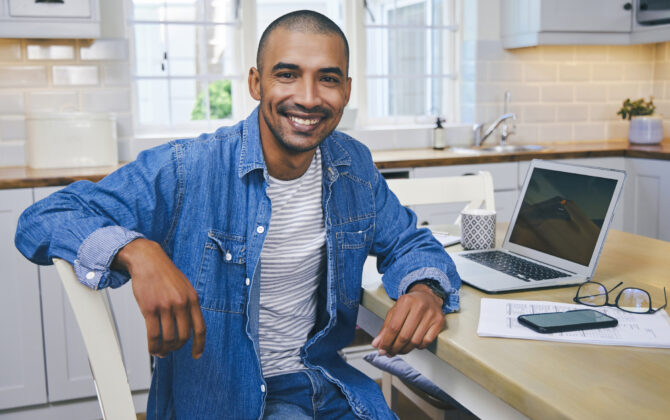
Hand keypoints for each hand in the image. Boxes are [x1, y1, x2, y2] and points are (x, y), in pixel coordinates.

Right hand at [113, 238, 205, 358]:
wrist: (147, 260)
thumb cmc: (165, 274)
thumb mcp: (185, 287)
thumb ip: (189, 305)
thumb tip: (189, 326)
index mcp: (193, 299)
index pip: (200, 328)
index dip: (200, 345)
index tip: (196, 354)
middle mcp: (181, 303)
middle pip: (183, 337)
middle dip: (177, 348)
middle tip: (171, 351)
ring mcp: (166, 306)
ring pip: (168, 338)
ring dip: (164, 350)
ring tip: (160, 352)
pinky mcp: (150, 309)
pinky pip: (153, 335)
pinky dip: (153, 346)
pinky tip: (152, 348)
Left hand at [371, 283, 444, 356]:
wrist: (428, 296)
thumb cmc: (410, 304)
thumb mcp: (395, 311)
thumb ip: (385, 328)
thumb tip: (377, 344)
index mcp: (406, 301)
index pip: (394, 327)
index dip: (386, 341)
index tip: (382, 349)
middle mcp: (420, 307)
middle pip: (404, 336)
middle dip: (395, 348)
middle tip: (390, 352)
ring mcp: (431, 315)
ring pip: (415, 341)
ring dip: (405, 349)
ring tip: (399, 350)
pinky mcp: (439, 322)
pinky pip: (426, 341)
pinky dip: (418, 347)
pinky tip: (412, 344)